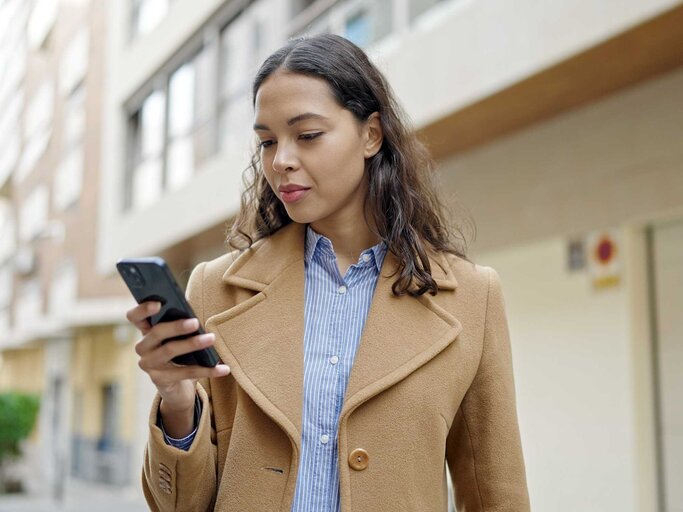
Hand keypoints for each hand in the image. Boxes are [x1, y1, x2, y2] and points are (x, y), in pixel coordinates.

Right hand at [127, 301, 230, 415]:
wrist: (177, 387)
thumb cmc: (180, 354)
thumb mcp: (178, 338)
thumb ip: (180, 325)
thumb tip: (194, 316)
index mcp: (146, 331)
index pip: (135, 317)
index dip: (142, 309)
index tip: (158, 303)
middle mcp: (143, 347)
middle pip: (156, 332)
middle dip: (177, 326)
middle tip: (196, 322)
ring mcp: (149, 365)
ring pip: (170, 350)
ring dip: (193, 344)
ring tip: (211, 338)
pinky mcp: (160, 380)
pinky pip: (186, 373)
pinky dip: (207, 370)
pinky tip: (223, 369)